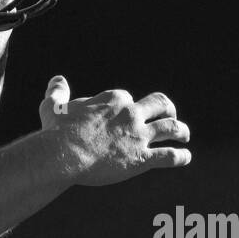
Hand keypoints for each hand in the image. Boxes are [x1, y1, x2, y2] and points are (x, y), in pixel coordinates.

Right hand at [38, 76, 190, 185]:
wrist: (64, 154)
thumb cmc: (56, 131)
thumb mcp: (52, 107)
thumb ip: (57, 92)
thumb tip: (57, 79)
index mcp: (113, 100)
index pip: (127, 97)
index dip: (127, 105)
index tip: (123, 114)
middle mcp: (131, 114)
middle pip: (160, 104)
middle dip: (167, 108)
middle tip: (169, 114)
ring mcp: (139, 135)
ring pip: (172, 128)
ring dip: (181, 130)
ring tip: (184, 135)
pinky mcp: (142, 158)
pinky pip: (170, 156)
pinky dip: (181, 156)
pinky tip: (186, 157)